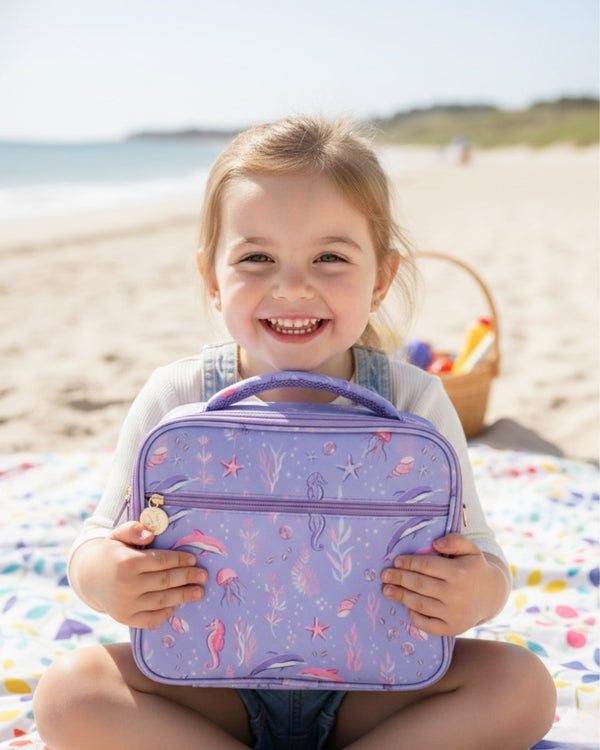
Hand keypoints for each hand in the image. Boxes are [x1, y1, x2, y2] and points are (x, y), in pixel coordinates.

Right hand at [71, 522, 207, 627]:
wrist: (89, 577)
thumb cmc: (111, 553)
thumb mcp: (118, 535)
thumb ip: (133, 529)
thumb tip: (150, 534)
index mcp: (126, 562)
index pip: (160, 561)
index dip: (179, 560)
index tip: (194, 559)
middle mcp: (125, 585)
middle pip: (164, 581)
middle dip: (187, 577)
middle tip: (203, 575)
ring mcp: (125, 605)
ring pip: (161, 600)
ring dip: (183, 595)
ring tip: (199, 591)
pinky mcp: (125, 619)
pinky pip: (151, 618)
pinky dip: (167, 611)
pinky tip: (178, 603)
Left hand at [381, 533, 507, 635]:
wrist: (491, 595)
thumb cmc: (474, 568)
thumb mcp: (470, 549)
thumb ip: (455, 540)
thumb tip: (436, 543)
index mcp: (460, 573)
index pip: (427, 566)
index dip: (409, 563)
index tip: (396, 561)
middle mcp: (457, 595)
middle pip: (420, 585)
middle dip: (400, 579)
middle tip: (385, 575)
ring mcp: (455, 614)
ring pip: (421, 604)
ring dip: (401, 596)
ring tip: (387, 590)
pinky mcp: (453, 628)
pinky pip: (428, 624)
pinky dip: (415, 616)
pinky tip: (406, 606)